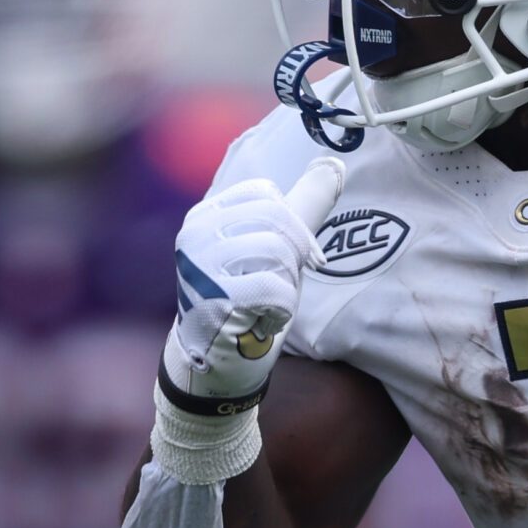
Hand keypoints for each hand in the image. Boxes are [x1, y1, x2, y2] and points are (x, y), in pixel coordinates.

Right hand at [160, 158, 346, 415]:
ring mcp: (200, 266)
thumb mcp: (276, 247)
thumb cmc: (248, 300)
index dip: (292, 223)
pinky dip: (282, 307)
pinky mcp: (213, 299)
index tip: (292, 255)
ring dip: (287, 283)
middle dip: (294, 254)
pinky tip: (266, 319)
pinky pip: (274, 286)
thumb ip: (302, 206)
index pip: (265, 192)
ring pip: (277, 250)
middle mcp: (195, 234)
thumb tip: (332, 164)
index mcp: (206, 215)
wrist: (216, 363)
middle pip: (275, 217)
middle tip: (282, 283)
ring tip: (268, 301)